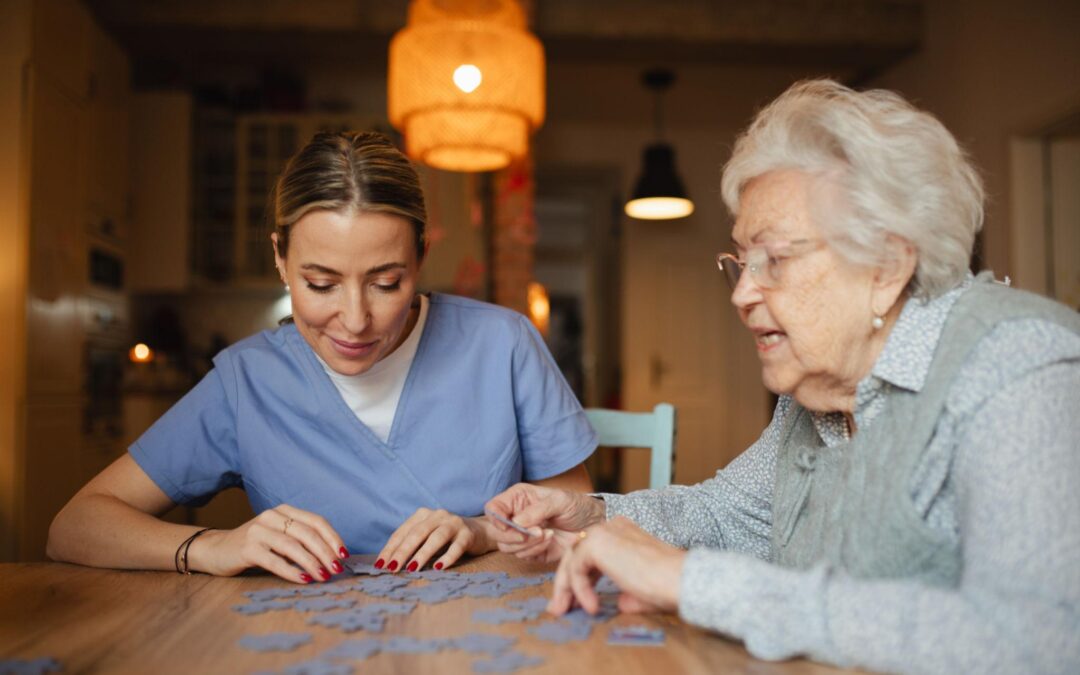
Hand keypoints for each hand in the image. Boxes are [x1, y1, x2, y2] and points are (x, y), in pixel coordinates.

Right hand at [189, 504, 348, 583]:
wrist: (216, 550)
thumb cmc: (255, 546)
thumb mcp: (280, 537)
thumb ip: (301, 541)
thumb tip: (332, 558)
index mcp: (284, 511)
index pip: (316, 521)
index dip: (333, 538)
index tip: (344, 555)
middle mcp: (272, 516)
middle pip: (307, 533)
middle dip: (326, 553)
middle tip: (337, 569)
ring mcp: (258, 531)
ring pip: (293, 546)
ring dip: (312, 563)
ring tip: (323, 576)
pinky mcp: (247, 548)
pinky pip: (275, 560)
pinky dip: (291, 571)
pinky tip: (302, 580)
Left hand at [376, 508, 491, 572]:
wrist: (480, 531)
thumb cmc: (447, 538)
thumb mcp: (427, 537)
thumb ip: (412, 545)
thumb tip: (389, 564)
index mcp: (423, 515)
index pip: (403, 532)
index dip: (390, 549)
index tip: (380, 565)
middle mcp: (437, 515)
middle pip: (417, 533)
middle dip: (403, 552)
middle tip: (392, 569)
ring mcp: (453, 523)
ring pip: (436, 538)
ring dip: (423, 554)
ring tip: (412, 568)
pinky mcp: (468, 534)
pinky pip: (456, 546)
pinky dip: (447, 557)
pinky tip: (438, 568)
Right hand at [484, 483, 604, 562]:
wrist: (593, 525)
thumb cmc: (576, 506)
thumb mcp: (558, 500)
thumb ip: (536, 510)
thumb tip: (515, 523)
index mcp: (517, 499)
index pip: (493, 508)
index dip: (495, 518)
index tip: (509, 525)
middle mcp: (516, 517)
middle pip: (496, 532)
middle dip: (514, 535)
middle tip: (535, 532)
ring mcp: (522, 535)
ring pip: (507, 547)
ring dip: (527, 544)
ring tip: (548, 534)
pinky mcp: (531, 551)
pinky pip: (522, 556)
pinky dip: (535, 550)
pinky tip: (550, 541)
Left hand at [548, 517, 684, 615]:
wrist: (678, 579)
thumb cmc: (667, 586)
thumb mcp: (641, 590)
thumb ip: (627, 593)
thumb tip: (621, 603)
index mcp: (623, 532)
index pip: (591, 552)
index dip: (580, 578)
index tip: (574, 602)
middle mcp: (612, 526)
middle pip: (576, 553)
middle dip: (565, 583)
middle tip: (559, 608)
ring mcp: (603, 532)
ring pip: (571, 559)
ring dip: (566, 588)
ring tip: (566, 610)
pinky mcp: (596, 543)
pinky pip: (576, 568)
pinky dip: (579, 588)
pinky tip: (591, 606)